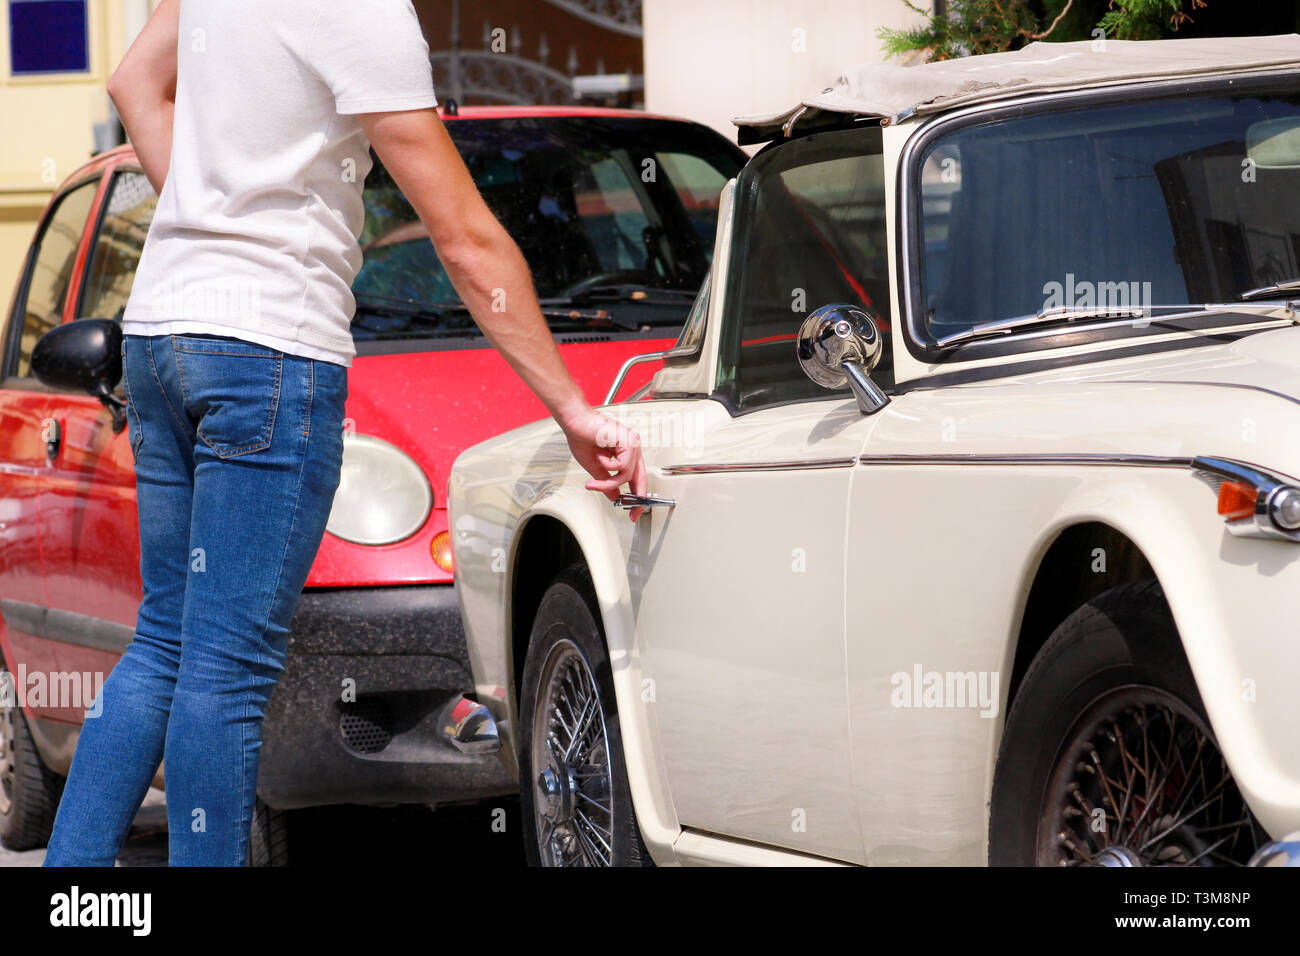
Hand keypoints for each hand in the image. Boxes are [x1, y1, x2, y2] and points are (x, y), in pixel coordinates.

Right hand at [557, 405, 647, 521]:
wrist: (574, 421)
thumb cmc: (582, 437)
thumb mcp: (596, 468)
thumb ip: (607, 482)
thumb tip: (616, 497)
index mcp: (627, 452)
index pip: (637, 478)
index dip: (637, 496)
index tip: (633, 512)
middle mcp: (633, 447)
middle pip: (640, 479)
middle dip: (636, 499)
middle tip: (631, 512)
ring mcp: (632, 444)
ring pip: (627, 475)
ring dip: (608, 482)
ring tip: (593, 483)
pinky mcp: (628, 441)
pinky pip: (622, 467)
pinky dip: (607, 467)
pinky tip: (599, 457)